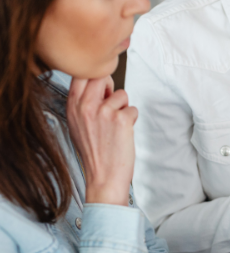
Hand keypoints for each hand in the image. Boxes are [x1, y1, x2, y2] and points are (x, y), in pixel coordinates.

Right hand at [67, 76, 137, 205]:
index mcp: (73, 106)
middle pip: (102, 77)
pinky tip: (124, 133)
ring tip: (118, 126)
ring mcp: (104, 112)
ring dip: (124, 107)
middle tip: (113, 105)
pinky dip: (132, 120)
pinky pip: (133, 109)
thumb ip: (83, 105)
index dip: (95, 77)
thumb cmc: (94, 156)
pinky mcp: (121, 120)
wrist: (103, 178)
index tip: (100, 89)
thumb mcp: (77, 126)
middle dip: (111, 88)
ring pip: (122, 94)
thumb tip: (99, 89)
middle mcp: (86, 106)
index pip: (81, 73)